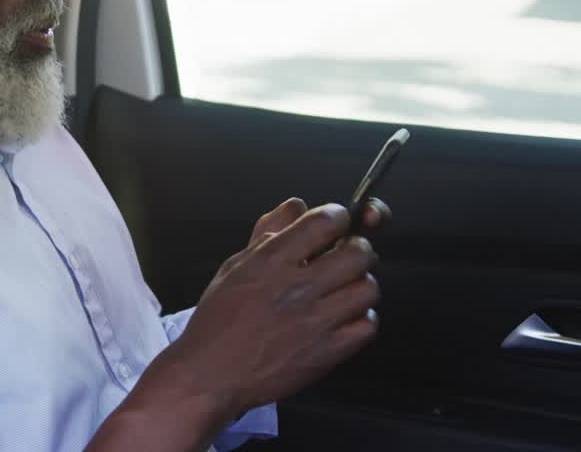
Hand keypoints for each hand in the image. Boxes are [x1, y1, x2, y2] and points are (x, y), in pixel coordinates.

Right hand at [147, 200, 381, 421]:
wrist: (212, 375)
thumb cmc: (220, 319)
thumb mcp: (235, 265)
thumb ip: (268, 230)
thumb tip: (298, 205)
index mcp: (272, 261)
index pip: (325, 221)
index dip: (339, 216)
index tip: (338, 221)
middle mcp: (296, 287)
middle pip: (358, 253)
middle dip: (358, 249)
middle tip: (348, 256)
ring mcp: (315, 322)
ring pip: (367, 288)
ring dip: (360, 285)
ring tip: (345, 290)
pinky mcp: (327, 353)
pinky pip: (367, 326)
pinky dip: (361, 319)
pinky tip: (344, 318)